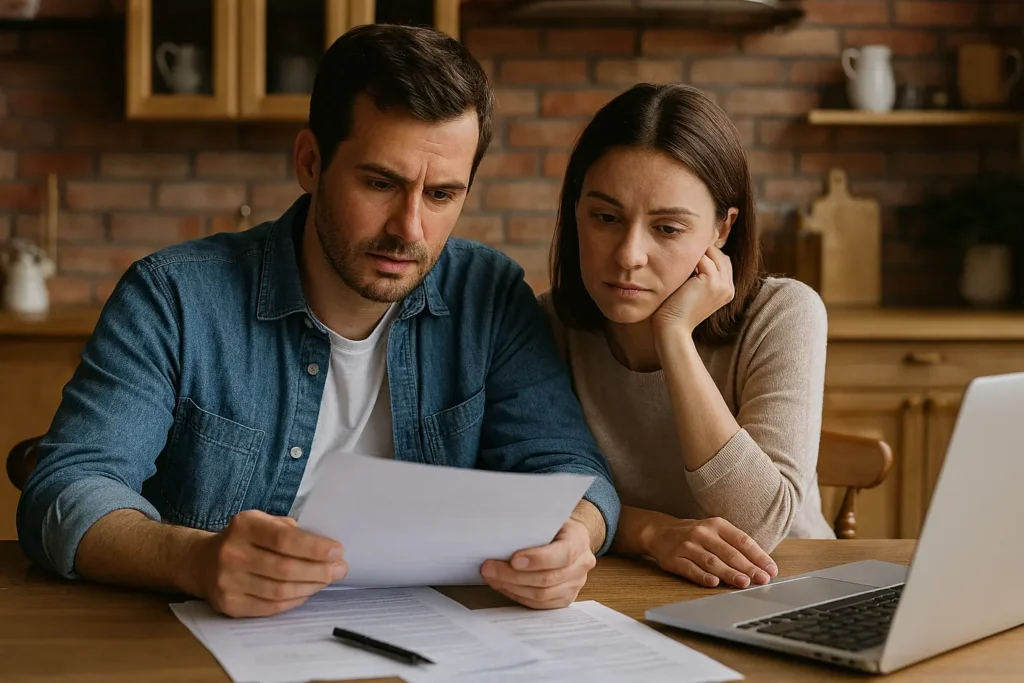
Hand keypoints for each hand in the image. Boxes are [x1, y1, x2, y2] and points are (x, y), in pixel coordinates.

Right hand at [194, 510, 346, 616]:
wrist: (202, 562)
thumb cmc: (245, 539)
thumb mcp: (263, 522)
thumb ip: (291, 531)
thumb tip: (327, 549)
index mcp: (244, 526)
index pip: (284, 539)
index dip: (314, 547)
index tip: (337, 550)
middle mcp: (232, 553)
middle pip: (285, 568)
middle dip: (319, 570)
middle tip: (340, 569)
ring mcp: (228, 581)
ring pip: (280, 591)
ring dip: (310, 587)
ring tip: (327, 580)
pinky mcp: (229, 604)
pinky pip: (270, 607)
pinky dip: (294, 600)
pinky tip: (307, 592)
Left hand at [480, 519, 595, 608]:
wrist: (572, 538)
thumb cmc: (554, 526)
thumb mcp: (547, 518)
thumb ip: (532, 526)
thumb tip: (501, 534)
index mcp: (578, 541)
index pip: (562, 554)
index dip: (537, 560)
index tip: (513, 560)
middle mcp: (581, 565)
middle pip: (547, 579)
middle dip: (513, 576)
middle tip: (489, 568)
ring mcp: (575, 584)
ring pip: (542, 595)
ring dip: (512, 588)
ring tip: (492, 577)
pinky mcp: (566, 598)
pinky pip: (540, 605)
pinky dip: (519, 596)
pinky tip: (504, 586)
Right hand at [644, 516, 776, 588]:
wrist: (659, 531)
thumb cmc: (695, 534)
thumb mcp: (714, 531)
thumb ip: (734, 545)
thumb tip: (760, 565)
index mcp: (716, 525)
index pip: (742, 540)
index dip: (758, 555)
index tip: (771, 569)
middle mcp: (702, 533)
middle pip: (729, 552)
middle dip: (748, 567)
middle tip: (762, 579)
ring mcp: (687, 546)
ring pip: (711, 561)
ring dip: (729, 573)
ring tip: (744, 583)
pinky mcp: (673, 559)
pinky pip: (690, 569)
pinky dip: (702, 576)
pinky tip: (714, 583)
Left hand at [652, 245, 733, 336]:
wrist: (672, 327)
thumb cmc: (676, 309)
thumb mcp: (693, 289)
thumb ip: (700, 274)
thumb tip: (697, 252)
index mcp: (726, 291)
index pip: (723, 262)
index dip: (707, 257)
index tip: (690, 260)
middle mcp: (729, 288)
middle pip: (721, 256)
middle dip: (705, 252)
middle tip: (684, 258)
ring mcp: (723, 285)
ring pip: (714, 254)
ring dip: (697, 255)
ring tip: (682, 267)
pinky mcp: (713, 282)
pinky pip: (704, 259)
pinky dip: (691, 261)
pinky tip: (680, 272)